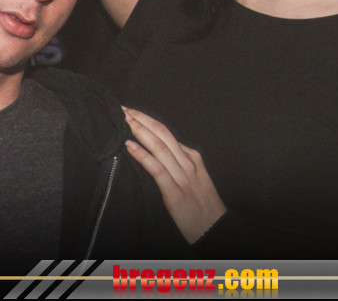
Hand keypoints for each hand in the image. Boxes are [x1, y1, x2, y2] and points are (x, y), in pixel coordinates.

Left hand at [123, 107, 226, 243]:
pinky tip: (130, 146)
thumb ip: (180, 163)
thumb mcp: (194, 178)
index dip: (146, 120)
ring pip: (159, 146)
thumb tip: (158, 151)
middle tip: (121, 108)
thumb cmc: (203, 207)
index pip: (165, 132)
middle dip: (140, 119)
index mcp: (192, 157)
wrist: (216, 230)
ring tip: (123, 120)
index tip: (130, 112)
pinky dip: (143, 155)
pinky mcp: (175, 192)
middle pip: (162, 133)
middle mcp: (188, 162)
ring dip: (139, 131)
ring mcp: (182, 176)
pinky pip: (157, 169)